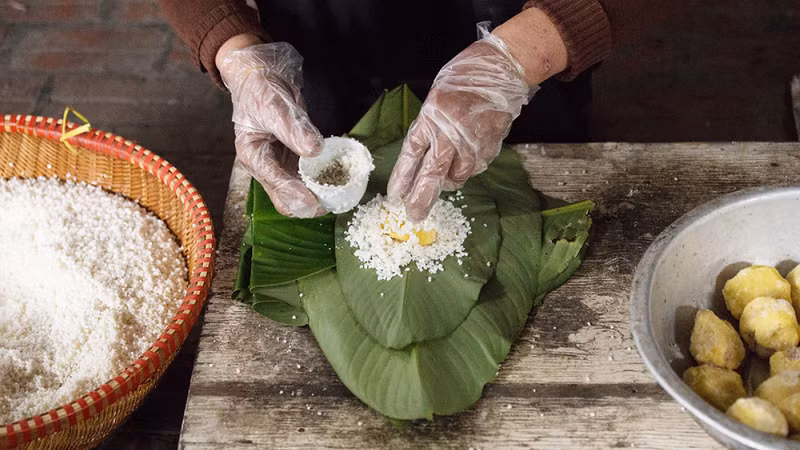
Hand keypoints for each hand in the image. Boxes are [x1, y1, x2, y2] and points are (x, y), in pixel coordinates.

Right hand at [218, 40, 324, 217]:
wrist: (261, 78)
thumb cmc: (260, 91)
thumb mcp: (274, 107)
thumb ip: (293, 130)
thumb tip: (314, 150)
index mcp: (253, 156)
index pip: (275, 185)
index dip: (297, 196)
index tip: (317, 203)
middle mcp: (265, 167)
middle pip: (286, 199)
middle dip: (309, 204)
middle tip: (334, 203)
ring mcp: (280, 165)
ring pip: (299, 191)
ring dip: (318, 195)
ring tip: (340, 196)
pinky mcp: (293, 160)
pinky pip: (308, 177)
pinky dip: (322, 181)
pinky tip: (338, 180)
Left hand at [387, 8, 566, 221]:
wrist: (501, 70)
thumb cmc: (464, 80)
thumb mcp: (435, 100)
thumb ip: (428, 128)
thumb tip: (422, 160)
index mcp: (431, 117)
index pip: (411, 153)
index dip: (403, 176)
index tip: (395, 195)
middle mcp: (450, 132)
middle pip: (432, 173)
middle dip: (422, 198)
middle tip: (415, 215)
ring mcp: (472, 142)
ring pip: (457, 176)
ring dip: (448, 182)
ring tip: (444, 179)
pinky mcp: (490, 147)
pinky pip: (475, 168)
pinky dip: (467, 169)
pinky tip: (466, 161)